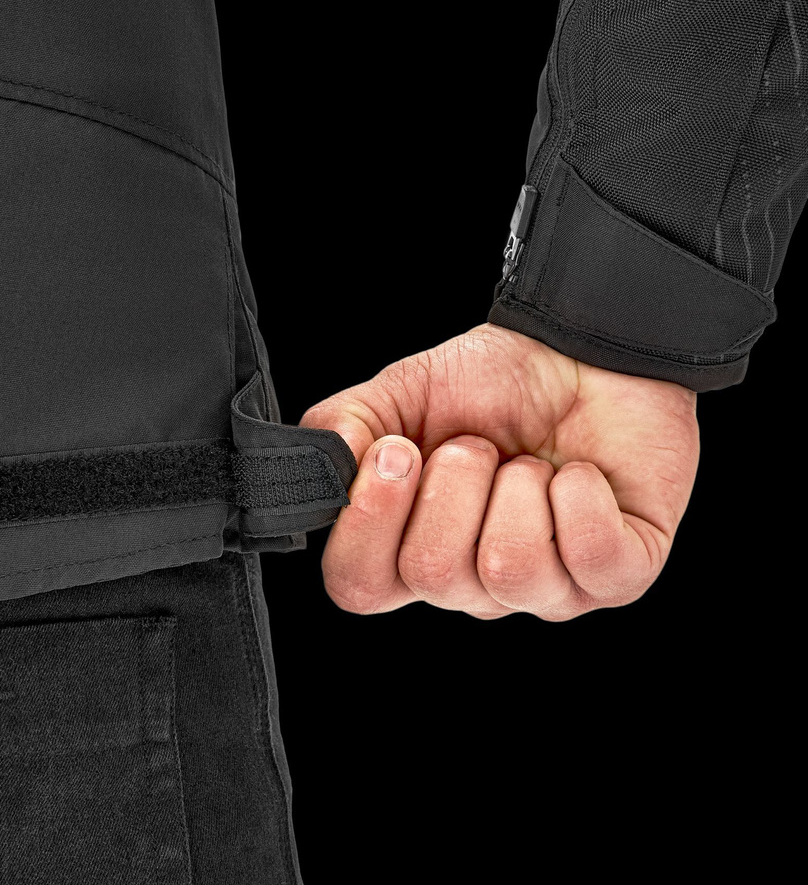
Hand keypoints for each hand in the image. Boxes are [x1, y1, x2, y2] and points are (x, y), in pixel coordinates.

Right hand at [298, 323, 699, 620]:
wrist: (581, 354)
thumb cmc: (495, 384)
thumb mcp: (399, 393)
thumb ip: (341, 428)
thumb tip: (327, 468)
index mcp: (410, 546)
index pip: (358, 585)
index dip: (368, 525)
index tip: (396, 454)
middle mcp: (471, 582)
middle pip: (432, 575)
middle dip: (455, 484)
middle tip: (477, 446)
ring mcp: (545, 588)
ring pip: (510, 568)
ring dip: (518, 486)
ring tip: (528, 460)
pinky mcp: (616, 577)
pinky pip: (588, 555)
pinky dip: (581, 493)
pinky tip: (578, 475)